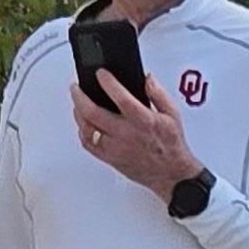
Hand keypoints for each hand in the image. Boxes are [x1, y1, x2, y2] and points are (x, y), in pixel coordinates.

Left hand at [71, 67, 204, 200]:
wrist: (171, 175)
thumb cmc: (171, 146)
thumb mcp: (172, 115)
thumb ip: (158, 94)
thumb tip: (148, 79)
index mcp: (142, 120)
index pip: (119, 96)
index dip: (107, 81)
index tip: (101, 74)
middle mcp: (126, 134)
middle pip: (93, 112)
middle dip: (80, 96)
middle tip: (76, 88)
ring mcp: (116, 148)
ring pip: (87, 129)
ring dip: (78, 114)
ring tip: (78, 104)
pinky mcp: (110, 159)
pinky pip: (88, 145)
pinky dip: (82, 133)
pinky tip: (83, 125)